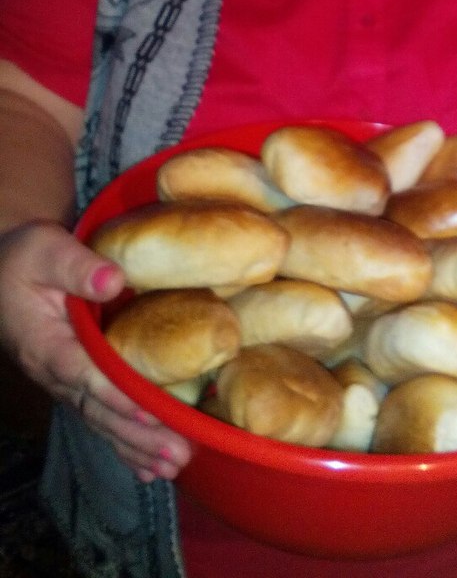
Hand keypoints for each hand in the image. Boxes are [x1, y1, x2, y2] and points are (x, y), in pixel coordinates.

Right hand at [0, 220, 191, 480]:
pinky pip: (100, 416)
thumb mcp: (46, 249)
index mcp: (47, 342)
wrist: (2, 267)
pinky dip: (124, 442)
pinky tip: (148, 466)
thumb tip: (114, 280)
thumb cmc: (26, 256)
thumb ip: (78, 265)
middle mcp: (54, 371)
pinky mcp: (75, 380)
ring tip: (174, 467)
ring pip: (101, 420)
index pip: (86, 374)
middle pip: (98, 409)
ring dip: (137, 446)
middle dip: (138, 435)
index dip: (118, 396)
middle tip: (179, 454)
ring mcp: (64, 380)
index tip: (152, 414)